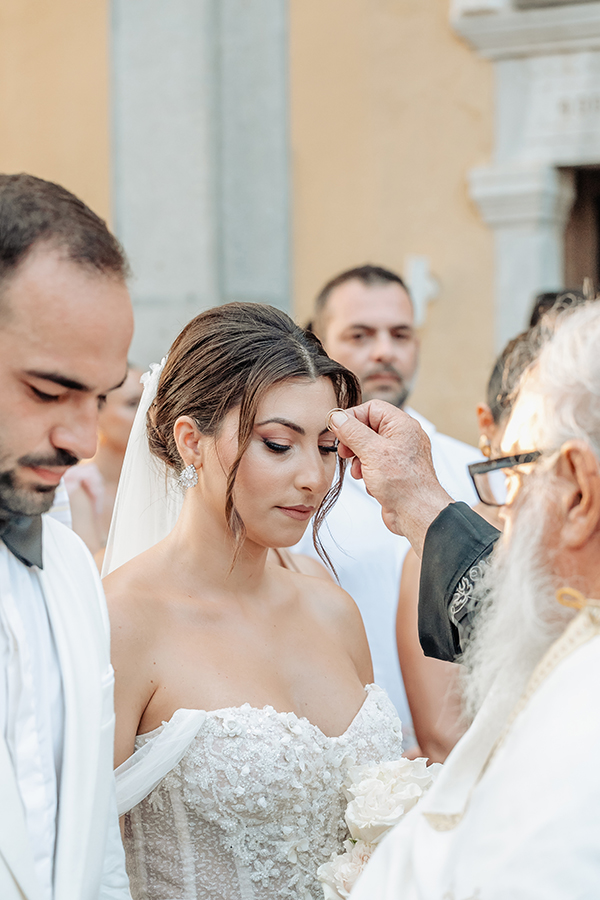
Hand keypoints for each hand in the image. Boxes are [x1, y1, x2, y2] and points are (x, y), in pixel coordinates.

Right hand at [328, 401, 452, 554]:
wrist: (417, 513)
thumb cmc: (404, 483)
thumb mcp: (371, 452)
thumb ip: (352, 432)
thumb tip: (337, 417)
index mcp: (402, 425)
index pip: (372, 408)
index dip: (352, 417)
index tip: (339, 430)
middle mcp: (403, 437)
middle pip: (368, 428)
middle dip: (354, 442)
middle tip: (345, 452)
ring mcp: (399, 455)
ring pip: (369, 448)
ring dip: (359, 460)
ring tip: (360, 472)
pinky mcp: (395, 471)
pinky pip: (374, 464)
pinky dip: (367, 472)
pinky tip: (369, 482)